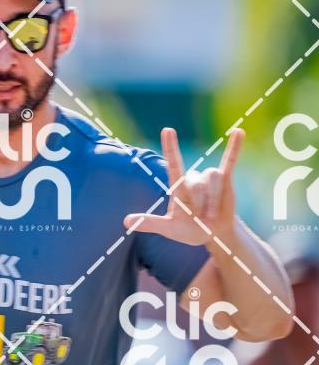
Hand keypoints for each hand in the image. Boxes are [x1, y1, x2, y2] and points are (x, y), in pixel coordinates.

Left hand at [123, 127, 243, 246]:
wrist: (212, 234)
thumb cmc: (188, 230)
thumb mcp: (169, 229)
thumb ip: (150, 223)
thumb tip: (126, 221)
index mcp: (178, 187)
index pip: (173, 164)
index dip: (171, 147)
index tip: (167, 130)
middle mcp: (193, 179)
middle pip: (198, 182)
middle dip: (201, 203)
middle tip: (202, 219)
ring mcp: (209, 179)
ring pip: (214, 179)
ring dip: (214, 200)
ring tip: (212, 216)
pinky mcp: (225, 180)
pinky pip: (230, 161)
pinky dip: (234, 147)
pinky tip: (239, 132)